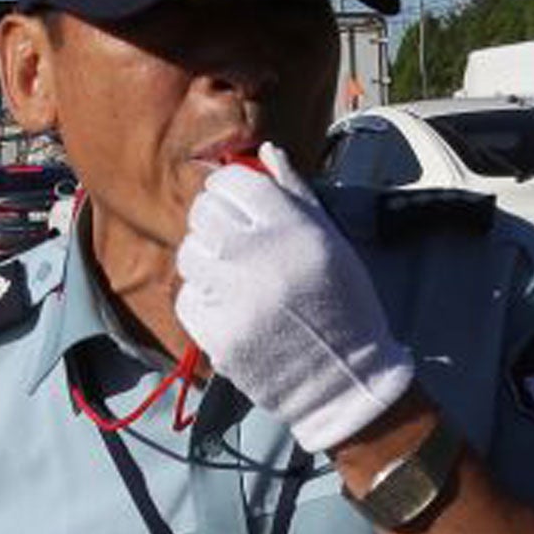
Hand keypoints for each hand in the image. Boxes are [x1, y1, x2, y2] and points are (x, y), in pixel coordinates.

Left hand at [175, 142, 413, 452]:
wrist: (345, 381)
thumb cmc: (343, 306)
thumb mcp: (331, 242)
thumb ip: (296, 194)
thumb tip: (265, 152)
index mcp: (295, 230)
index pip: (234, 183)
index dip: (228, 186)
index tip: (233, 200)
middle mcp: (262, 259)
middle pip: (204, 212)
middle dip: (213, 219)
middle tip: (231, 239)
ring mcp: (236, 299)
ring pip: (189, 253)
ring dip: (205, 259)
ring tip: (232, 275)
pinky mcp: (218, 335)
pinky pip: (187, 297)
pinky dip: (203, 298)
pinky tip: (229, 306)